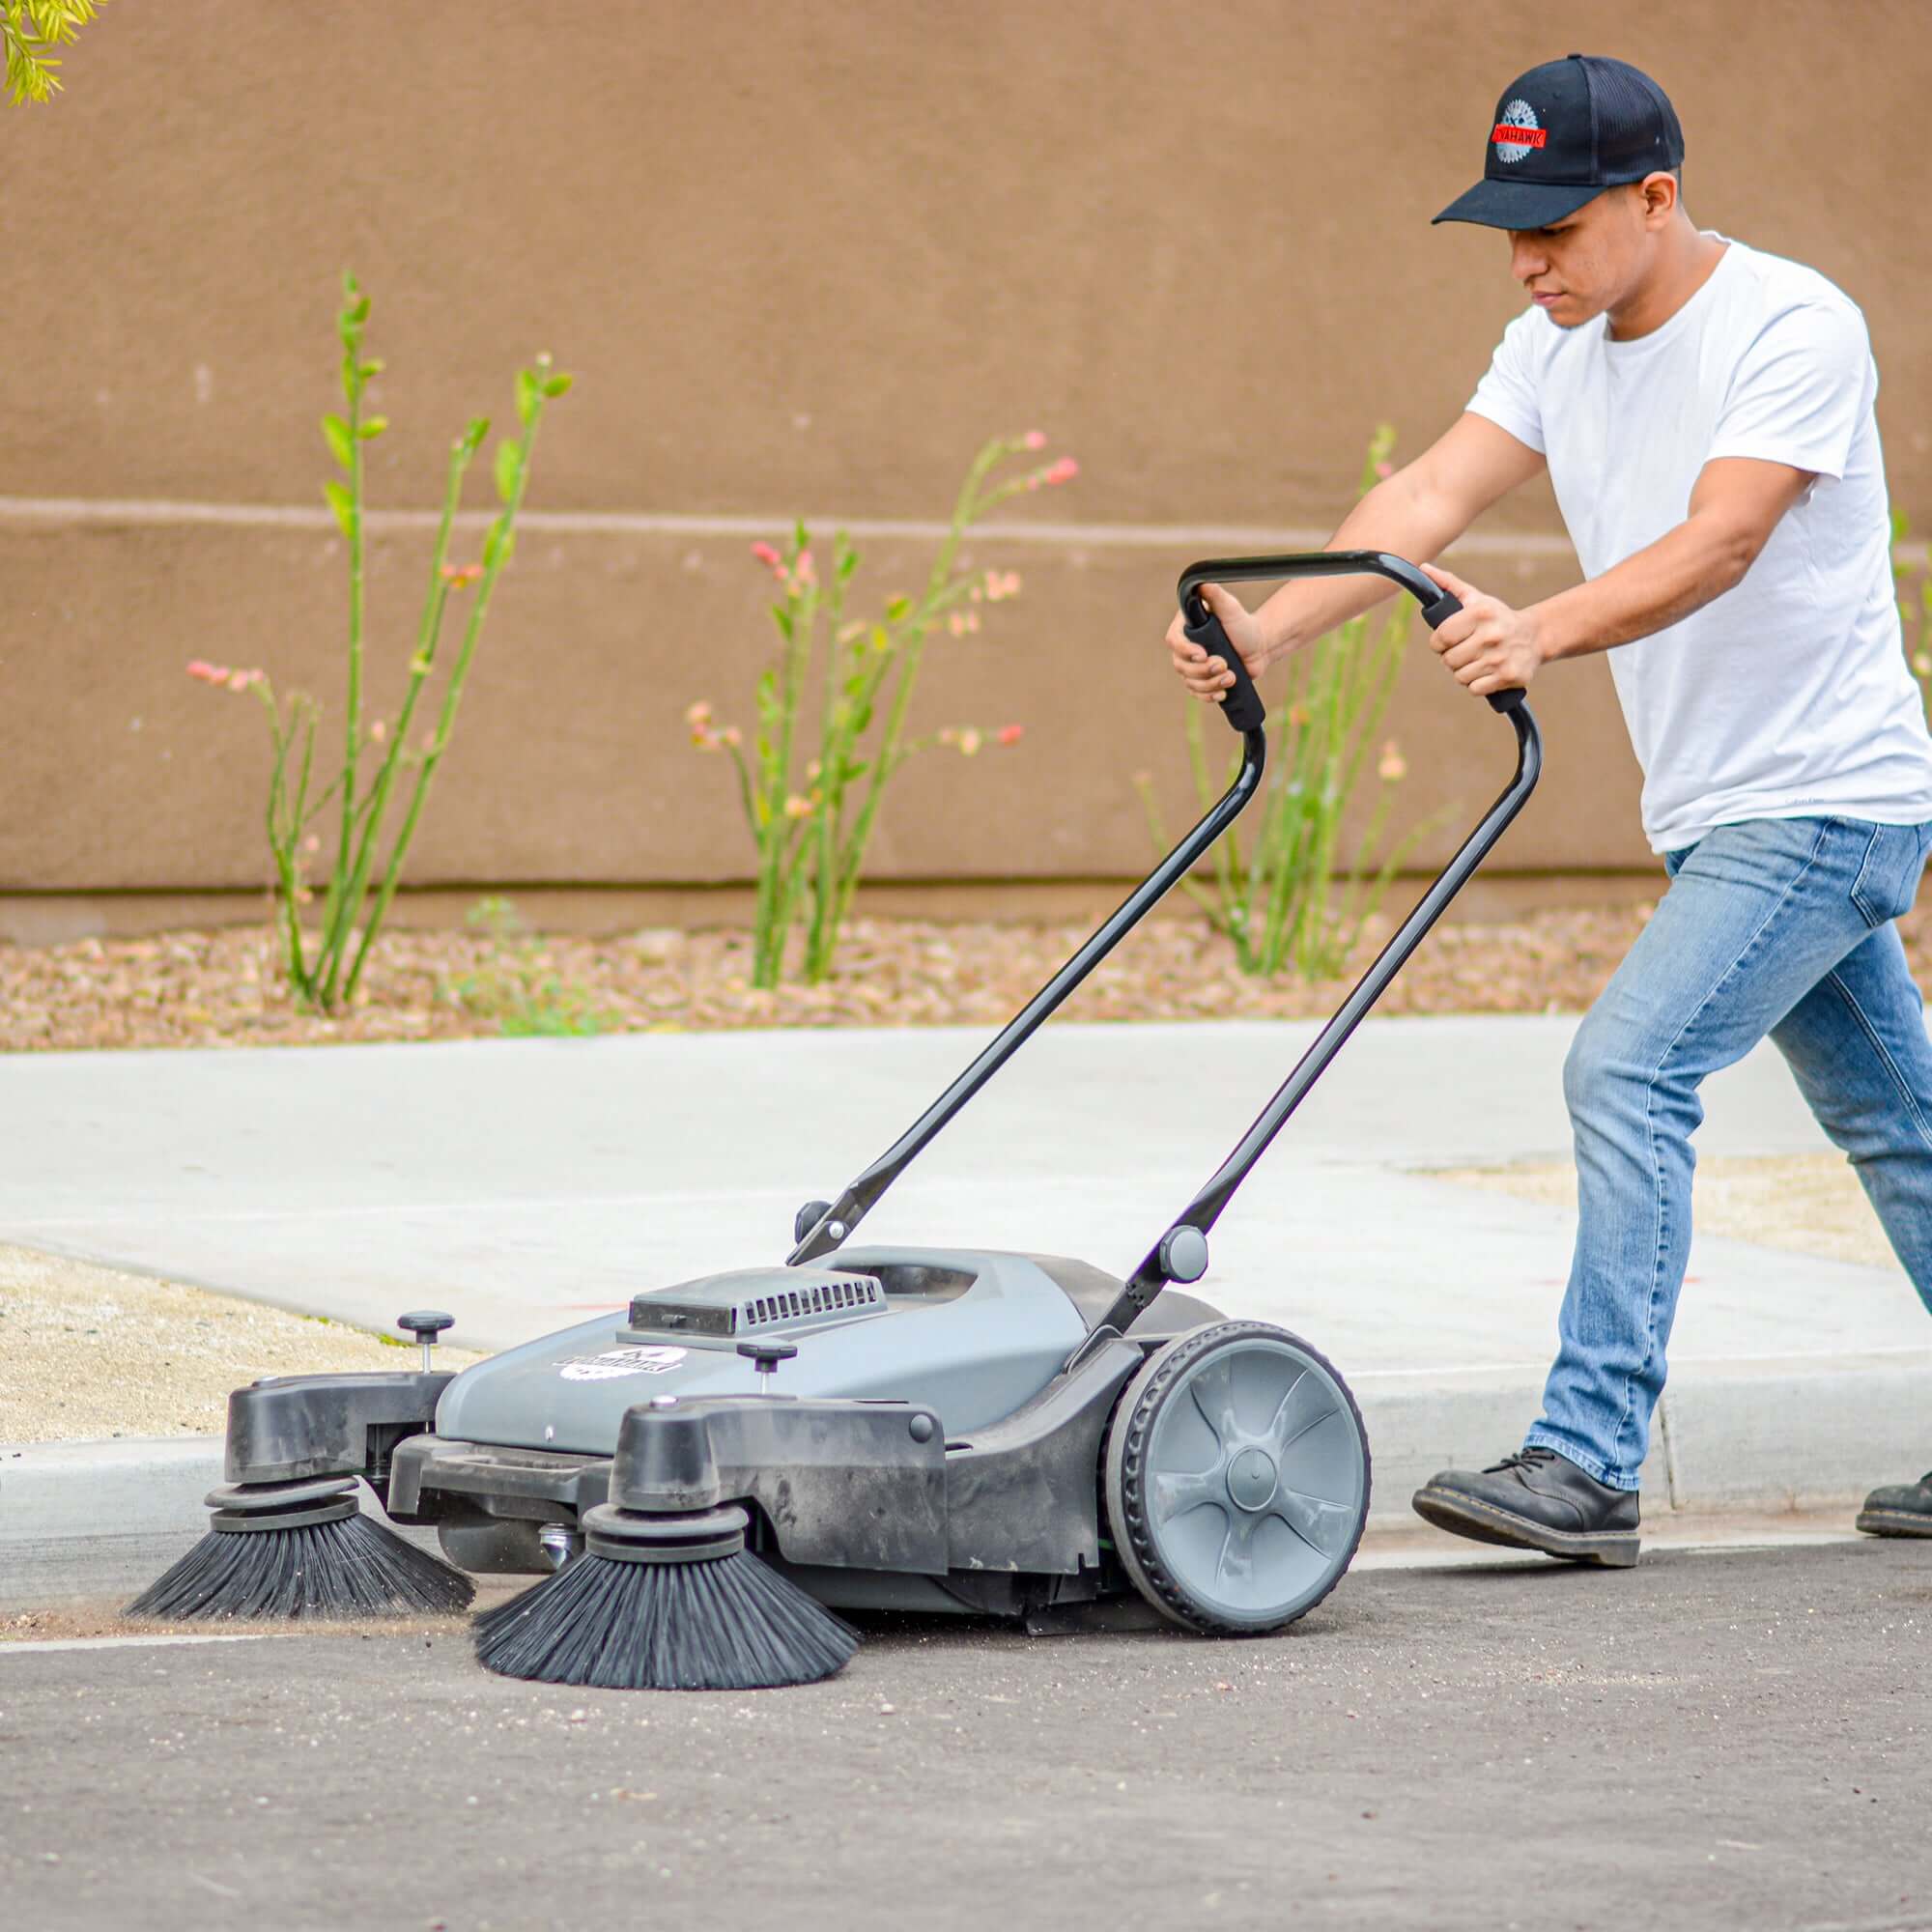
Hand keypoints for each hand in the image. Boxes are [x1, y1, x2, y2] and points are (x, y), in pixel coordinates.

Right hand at [1165, 582, 1268, 703]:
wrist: (1259, 647)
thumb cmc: (1244, 625)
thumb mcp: (1231, 608)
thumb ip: (1215, 595)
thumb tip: (1201, 584)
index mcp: (1187, 628)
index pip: (1173, 641)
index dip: (1185, 651)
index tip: (1203, 654)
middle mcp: (1185, 647)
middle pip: (1180, 665)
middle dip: (1203, 670)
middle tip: (1225, 664)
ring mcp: (1192, 666)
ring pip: (1190, 682)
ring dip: (1210, 684)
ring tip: (1231, 677)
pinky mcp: (1202, 681)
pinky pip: (1197, 693)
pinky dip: (1209, 696)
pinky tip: (1222, 693)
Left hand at [1421, 564, 1543, 698]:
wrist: (1535, 636)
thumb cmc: (1497, 617)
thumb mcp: (1476, 598)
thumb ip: (1449, 584)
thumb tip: (1423, 569)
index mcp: (1481, 614)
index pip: (1441, 638)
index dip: (1438, 643)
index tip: (1445, 642)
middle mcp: (1492, 635)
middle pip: (1449, 660)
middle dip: (1452, 658)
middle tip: (1465, 651)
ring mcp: (1501, 658)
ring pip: (1460, 677)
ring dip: (1464, 672)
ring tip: (1477, 660)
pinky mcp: (1509, 677)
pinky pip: (1475, 689)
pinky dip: (1477, 684)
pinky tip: (1487, 672)